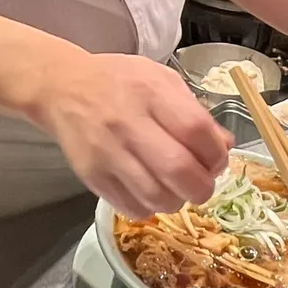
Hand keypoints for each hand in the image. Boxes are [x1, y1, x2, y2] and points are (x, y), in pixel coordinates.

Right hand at [30, 53, 232, 219]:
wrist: (64, 88)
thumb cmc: (118, 81)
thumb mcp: (160, 80)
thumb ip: (194, 112)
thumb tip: (224, 147)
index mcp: (150, 92)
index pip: (196, 130)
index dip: (216, 153)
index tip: (217, 159)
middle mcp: (128, 123)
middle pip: (179, 170)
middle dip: (203, 186)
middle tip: (202, 183)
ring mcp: (107, 153)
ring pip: (157, 198)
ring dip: (177, 200)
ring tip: (176, 188)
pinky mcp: (92, 176)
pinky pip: (132, 208)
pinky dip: (150, 207)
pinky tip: (151, 191)